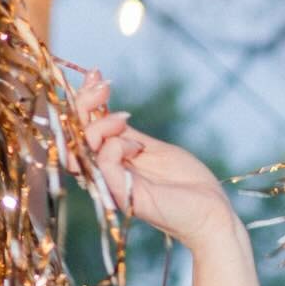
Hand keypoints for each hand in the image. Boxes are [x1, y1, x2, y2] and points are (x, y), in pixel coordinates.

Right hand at [74, 71, 235, 252]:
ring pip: (84, 147)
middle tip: (103, 87)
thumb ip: (124, 132)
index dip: (82, 99)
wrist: (210, 212)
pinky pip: (103, 162)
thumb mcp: (151, 147)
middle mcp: (105, 174)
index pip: (82, 129)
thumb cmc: (186, 183)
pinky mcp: (123, 195)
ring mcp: (112, 185)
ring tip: (126, 122)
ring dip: (101, 125)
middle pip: (74, 136)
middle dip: (84, 104)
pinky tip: (136, 147)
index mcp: (110, 162)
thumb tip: (101, 102)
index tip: (95, 73)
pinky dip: (116, 146)